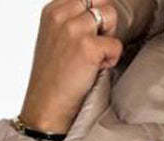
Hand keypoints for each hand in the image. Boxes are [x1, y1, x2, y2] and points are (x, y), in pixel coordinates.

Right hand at [18, 1, 123, 134]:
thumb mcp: (54, 38)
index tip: (93, 33)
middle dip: (104, 22)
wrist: (46, 106)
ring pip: (110, 15)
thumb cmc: (53, 78)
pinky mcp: (87, 47)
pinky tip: (95, 70)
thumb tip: (97, 13)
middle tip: (95, 46)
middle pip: (100, 0)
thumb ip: (71, 19)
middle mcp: (61, 15)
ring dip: (109, 38)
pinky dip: (112, 59)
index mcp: (52, 10)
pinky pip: (116, 43)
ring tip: (95, 57)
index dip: (95, 13)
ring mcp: (74, 29)